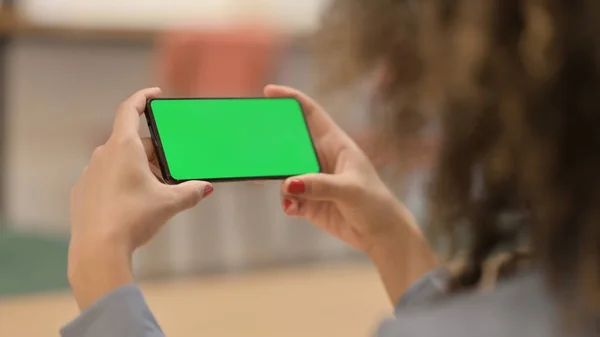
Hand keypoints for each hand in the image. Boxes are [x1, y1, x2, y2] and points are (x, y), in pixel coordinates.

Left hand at [69, 88, 213, 309]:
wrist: (98, 250)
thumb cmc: (133, 219)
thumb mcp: (169, 203)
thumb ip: (191, 191)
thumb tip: (206, 188)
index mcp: (123, 147)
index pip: (130, 109)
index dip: (143, 97)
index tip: (154, 94)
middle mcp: (103, 155)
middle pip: (132, 143)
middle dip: (154, 154)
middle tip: (171, 171)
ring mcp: (89, 173)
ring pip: (119, 162)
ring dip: (138, 170)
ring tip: (155, 193)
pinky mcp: (82, 192)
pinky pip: (106, 179)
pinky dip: (122, 184)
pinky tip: (134, 206)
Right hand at [265, 85, 408, 251]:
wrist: (380, 234)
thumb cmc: (374, 203)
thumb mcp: (350, 190)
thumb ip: (319, 185)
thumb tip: (288, 184)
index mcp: (335, 143)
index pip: (311, 113)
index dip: (291, 99)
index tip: (269, 91)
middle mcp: (321, 158)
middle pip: (290, 141)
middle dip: (271, 141)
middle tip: (251, 141)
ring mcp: (313, 179)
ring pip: (284, 171)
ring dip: (274, 176)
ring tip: (259, 179)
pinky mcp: (308, 201)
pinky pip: (288, 196)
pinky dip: (287, 201)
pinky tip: (293, 208)